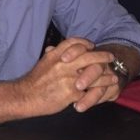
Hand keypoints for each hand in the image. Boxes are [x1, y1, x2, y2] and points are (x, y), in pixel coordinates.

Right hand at [0, 37, 114, 124]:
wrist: (26, 97)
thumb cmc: (34, 82)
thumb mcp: (42, 63)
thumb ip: (50, 56)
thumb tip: (53, 49)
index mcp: (54, 55)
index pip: (73, 43)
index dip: (85, 43)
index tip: (92, 45)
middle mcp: (62, 64)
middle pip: (88, 56)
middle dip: (102, 56)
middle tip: (111, 57)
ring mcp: (68, 78)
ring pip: (93, 74)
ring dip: (106, 75)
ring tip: (113, 77)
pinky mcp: (71, 93)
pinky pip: (90, 91)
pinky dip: (100, 90)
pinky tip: (105, 91)